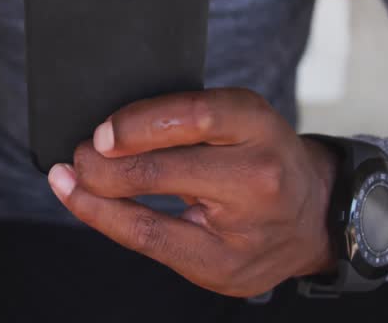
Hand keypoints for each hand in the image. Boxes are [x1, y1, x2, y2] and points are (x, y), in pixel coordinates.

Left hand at [46, 88, 338, 298]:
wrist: (314, 215)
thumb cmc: (261, 158)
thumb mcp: (239, 120)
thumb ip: (185, 120)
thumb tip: (107, 129)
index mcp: (259, 125)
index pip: (193, 117)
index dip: (136, 125)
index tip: (102, 131)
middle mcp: (258, 176)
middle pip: (162, 172)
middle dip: (103, 165)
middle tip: (80, 154)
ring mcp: (243, 230)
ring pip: (149, 220)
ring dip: (97, 198)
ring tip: (73, 179)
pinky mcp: (225, 270)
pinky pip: (152, 247)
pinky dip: (109, 223)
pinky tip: (85, 205)